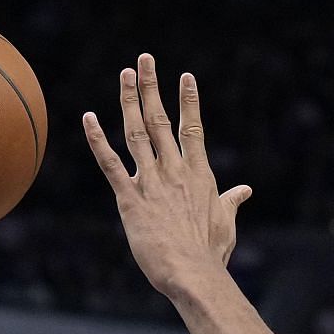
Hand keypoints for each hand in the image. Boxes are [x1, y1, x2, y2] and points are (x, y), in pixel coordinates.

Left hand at [83, 54, 251, 300]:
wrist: (192, 273)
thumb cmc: (210, 253)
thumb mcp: (225, 223)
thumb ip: (231, 202)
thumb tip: (245, 191)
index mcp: (199, 174)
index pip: (192, 128)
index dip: (188, 101)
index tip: (185, 77)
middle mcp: (174, 171)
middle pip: (161, 120)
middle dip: (152, 87)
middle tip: (145, 60)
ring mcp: (151, 182)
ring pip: (137, 133)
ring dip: (129, 101)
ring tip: (125, 75)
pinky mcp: (130, 199)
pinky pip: (110, 163)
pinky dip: (98, 139)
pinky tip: (88, 118)